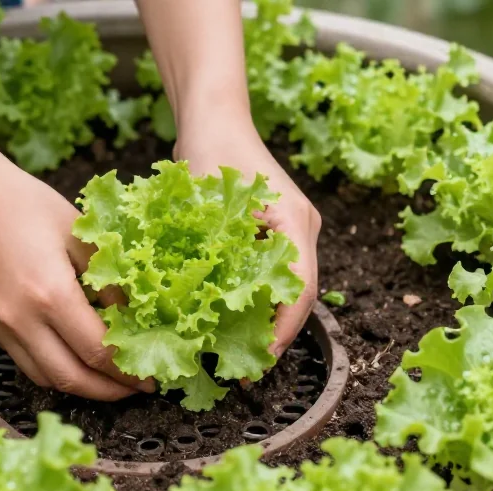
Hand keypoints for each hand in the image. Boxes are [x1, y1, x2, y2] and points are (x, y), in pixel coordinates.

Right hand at [0, 158, 154, 400]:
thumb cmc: (26, 204)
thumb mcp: (80, 235)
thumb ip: (108, 280)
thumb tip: (132, 316)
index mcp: (51, 293)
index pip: (98, 352)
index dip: (128, 372)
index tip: (149, 379)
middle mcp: (21, 319)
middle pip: (72, 378)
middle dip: (109, 392)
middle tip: (135, 389)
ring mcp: (0, 326)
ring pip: (45, 378)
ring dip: (80, 388)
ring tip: (108, 382)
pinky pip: (26, 363)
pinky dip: (54, 372)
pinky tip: (74, 361)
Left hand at [175, 118, 321, 357]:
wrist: (214, 116)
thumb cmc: (209, 149)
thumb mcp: (204, 200)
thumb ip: (206, 247)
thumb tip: (192, 307)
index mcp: (294, 221)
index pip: (300, 288)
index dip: (282, 330)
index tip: (260, 360)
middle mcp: (301, 229)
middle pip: (300, 296)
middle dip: (275, 335)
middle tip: (246, 370)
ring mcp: (291, 231)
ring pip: (288, 289)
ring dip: (267, 322)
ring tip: (239, 355)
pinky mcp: (276, 233)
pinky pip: (274, 277)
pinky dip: (256, 303)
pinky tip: (231, 323)